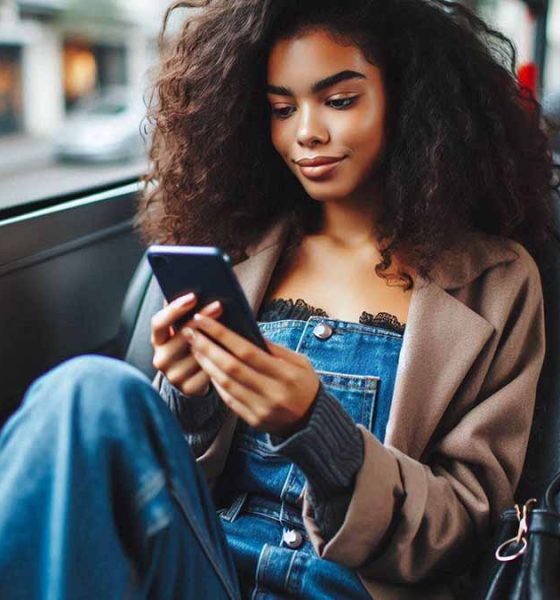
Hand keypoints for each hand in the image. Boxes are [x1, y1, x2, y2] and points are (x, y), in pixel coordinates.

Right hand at [150, 294, 223, 395]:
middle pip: (182, 336)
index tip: (193, 296)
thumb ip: (183, 311)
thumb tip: (195, 284)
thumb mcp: (182, 327)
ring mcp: (174, 376)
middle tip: (219, 305)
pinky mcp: (188, 389)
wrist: (188, 378)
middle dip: (202, 319)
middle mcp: (161, 358)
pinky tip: (233, 349)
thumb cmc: (189, 344)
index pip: (158, 323)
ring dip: (215, 339)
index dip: (175, 309)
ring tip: (231, 325)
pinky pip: (208, 371)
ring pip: (198, 353)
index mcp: (157, 340)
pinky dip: (221, 359)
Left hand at [184, 313, 320, 436]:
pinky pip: (228, 399)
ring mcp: (260, 409)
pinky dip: (216, 382)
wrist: (313, 423)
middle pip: (231, 367)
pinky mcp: (252, 421)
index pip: (247, 351)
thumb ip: (275, 349)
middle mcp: (271, 393)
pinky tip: (207, 368)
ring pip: (225, 384)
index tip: (204, 320)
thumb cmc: (305, 385)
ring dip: (206, 364)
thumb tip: (248, 331)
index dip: (222, 335)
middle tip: (191, 332)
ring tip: (194, 347)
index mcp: (285, 375)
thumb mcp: (299, 362)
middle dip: (207, 347)